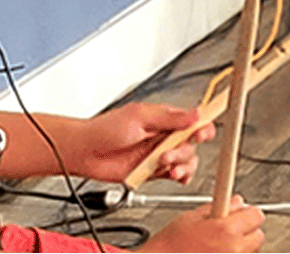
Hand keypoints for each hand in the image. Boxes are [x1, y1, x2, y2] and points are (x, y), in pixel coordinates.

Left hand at [72, 103, 214, 183]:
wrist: (85, 152)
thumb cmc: (105, 129)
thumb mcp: (139, 117)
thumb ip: (170, 118)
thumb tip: (195, 113)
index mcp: (164, 118)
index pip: (193, 119)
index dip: (202, 126)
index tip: (203, 132)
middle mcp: (164, 135)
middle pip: (192, 143)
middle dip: (184, 150)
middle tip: (168, 154)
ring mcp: (159, 154)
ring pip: (186, 160)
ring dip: (180, 164)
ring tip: (164, 165)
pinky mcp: (153, 171)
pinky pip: (175, 175)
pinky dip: (179, 177)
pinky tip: (174, 176)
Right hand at [139, 195, 264, 252]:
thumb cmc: (170, 245)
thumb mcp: (191, 217)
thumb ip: (218, 207)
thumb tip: (237, 201)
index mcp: (225, 230)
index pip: (257, 215)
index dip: (248, 212)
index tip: (243, 213)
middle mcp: (233, 249)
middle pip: (258, 237)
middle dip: (246, 231)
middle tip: (229, 230)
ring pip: (250, 252)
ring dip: (239, 247)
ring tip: (217, 246)